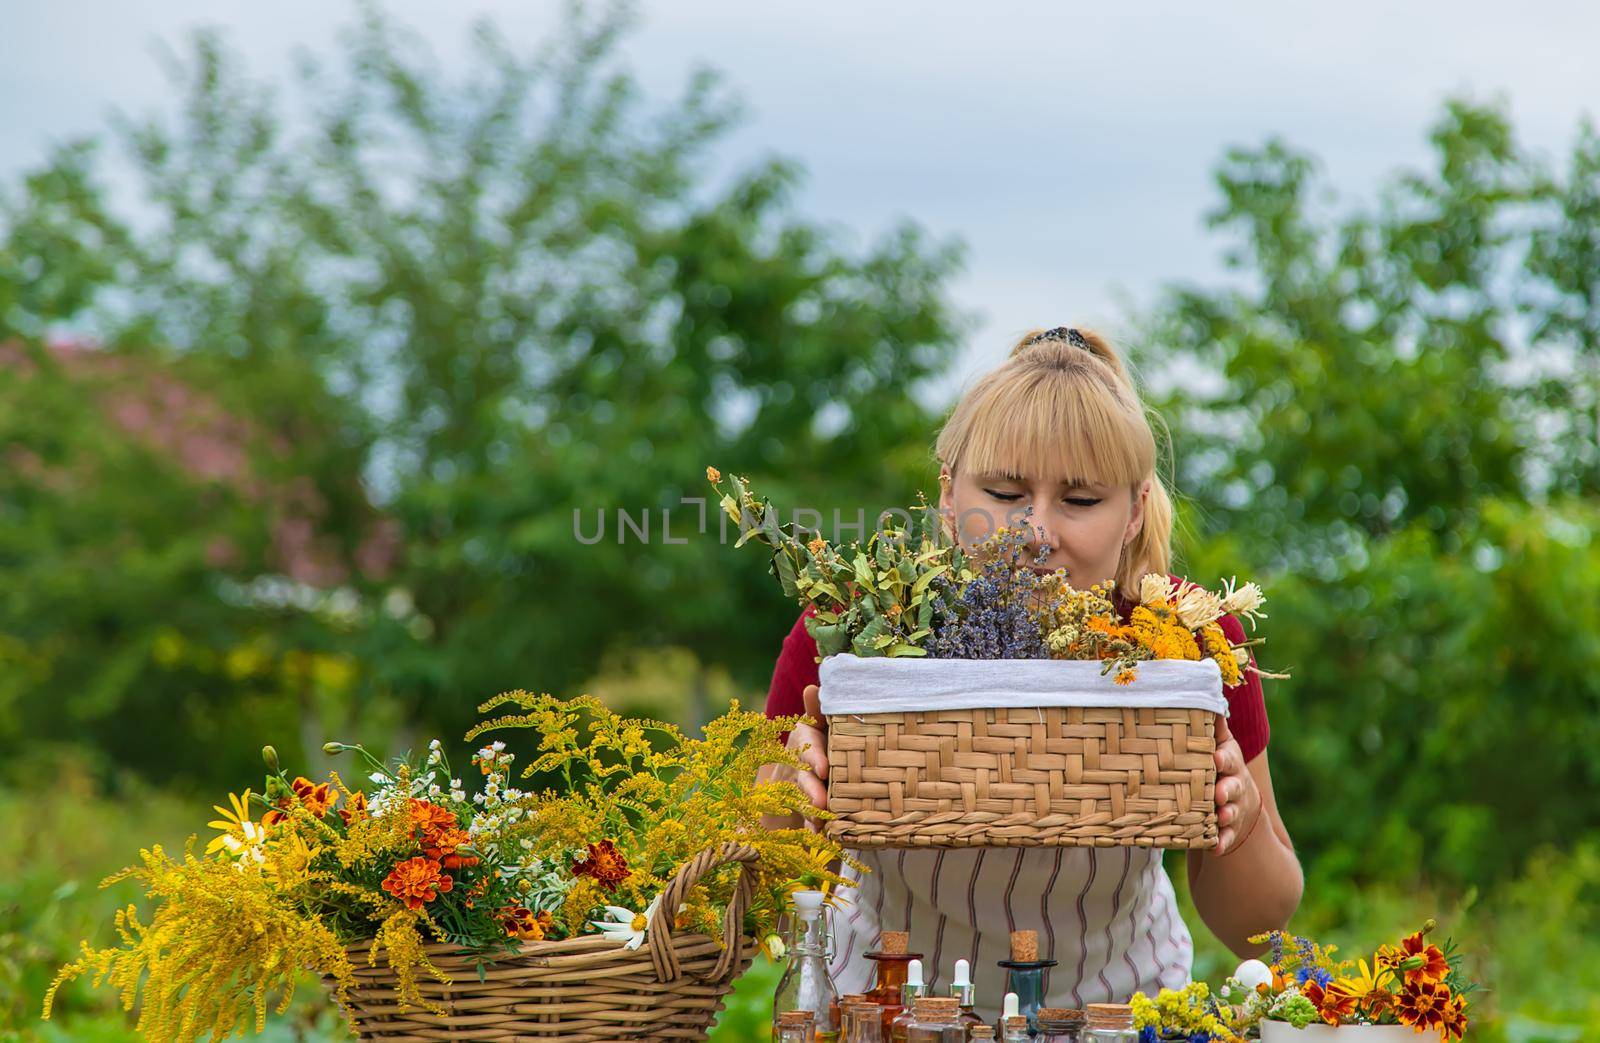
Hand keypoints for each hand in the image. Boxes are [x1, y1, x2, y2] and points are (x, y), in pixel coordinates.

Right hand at [758, 684, 829, 832]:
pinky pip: (803, 819)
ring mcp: (795, 788)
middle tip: (822, 801)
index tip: (825, 769)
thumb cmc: (821, 743)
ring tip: (820, 824)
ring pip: (800, 800)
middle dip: (811, 789)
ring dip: (809, 812)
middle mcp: (795, 763)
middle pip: (801, 776)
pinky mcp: (799, 808)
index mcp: (804, 741)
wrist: (800, 773)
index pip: (806, 746)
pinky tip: (820, 835)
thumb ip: (818, 711)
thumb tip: (813, 686)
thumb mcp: (820, 727)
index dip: (814, 757)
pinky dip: (811, 827)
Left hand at [1212, 714, 1260, 855]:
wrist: (1235, 799)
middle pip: (1234, 785)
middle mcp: (1235, 783)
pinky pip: (1227, 838)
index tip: (1215, 758)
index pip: (1229, 757)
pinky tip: (1215, 847)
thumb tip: (1202, 685)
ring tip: (1220, 818)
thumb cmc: (1218, 764)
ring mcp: (1235, 807)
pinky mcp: (1230, 829)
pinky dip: (1221, 843)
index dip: (1223, 757)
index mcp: (1229, 761)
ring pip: (1232, 811)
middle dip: (1227, 788)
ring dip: (1227, 814)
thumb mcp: (1216, 743)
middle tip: (1218, 793)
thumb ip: (1210, 723)